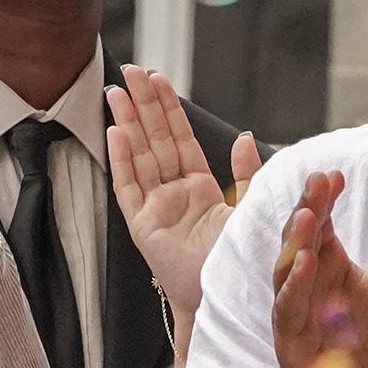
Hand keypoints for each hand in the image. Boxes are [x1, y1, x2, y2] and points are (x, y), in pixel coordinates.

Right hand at [105, 64, 260, 330]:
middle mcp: (174, 196)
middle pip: (155, 140)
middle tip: (130, 71)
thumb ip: (247, 173)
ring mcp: (156, 209)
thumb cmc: (240, 261)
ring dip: (128, 122)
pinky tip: (115, 131)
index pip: (181, 140)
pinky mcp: (142, 227)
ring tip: (117, 90)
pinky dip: (122, 159)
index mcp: (200, 190)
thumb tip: (245, 137)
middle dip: (144, 105)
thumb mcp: (251, 209)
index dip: (169, 110)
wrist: (229, 296)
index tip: (158, 79)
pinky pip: (129, 187)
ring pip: (139, 156)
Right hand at [269, 172, 367, 367]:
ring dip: (296, 243)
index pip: (321, 224)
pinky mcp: (291, 342)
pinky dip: (295, 287)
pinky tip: (307, 264)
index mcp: (331, 266)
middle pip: (299, 239)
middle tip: (319, 183)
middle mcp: (308, 284)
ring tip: (308, 215)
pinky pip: (289, 310)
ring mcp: (295, 312)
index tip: (334, 175)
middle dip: (307, 210)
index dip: (323, 199)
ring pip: (287, 271)